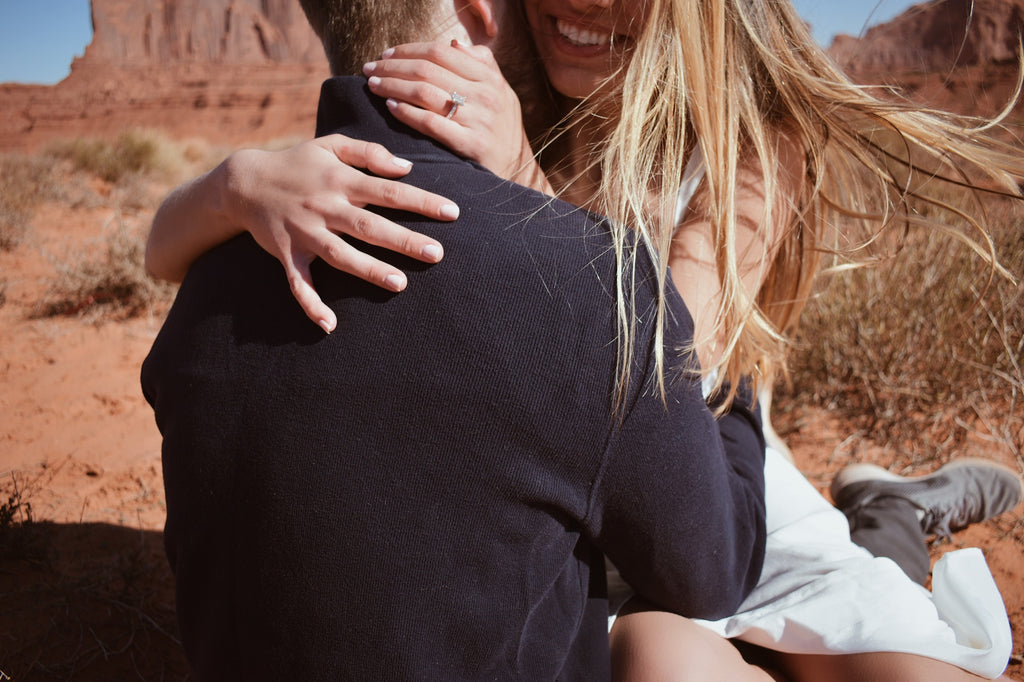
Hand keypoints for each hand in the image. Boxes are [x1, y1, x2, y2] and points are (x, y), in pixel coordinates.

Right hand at [221, 135, 460, 332]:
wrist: (244, 181)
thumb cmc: (297, 163)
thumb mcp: (330, 146)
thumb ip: (369, 153)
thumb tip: (406, 168)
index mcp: (340, 180)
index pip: (388, 191)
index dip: (421, 201)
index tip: (452, 212)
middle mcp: (324, 206)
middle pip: (369, 226)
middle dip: (403, 240)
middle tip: (436, 254)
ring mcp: (305, 232)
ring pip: (340, 255)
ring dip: (369, 270)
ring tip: (400, 283)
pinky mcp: (288, 254)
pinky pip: (299, 283)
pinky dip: (311, 304)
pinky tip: (330, 325)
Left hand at [363, 41, 552, 193]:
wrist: (518, 171)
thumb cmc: (502, 129)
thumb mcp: (501, 91)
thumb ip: (482, 64)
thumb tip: (455, 43)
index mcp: (490, 77)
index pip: (441, 52)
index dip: (409, 49)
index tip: (387, 54)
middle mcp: (486, 95)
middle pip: (428, 70)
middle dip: (393, 66)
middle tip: (370, 69)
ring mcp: (478, 120)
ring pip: (425, 93)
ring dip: (393, 86)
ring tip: (374, 86)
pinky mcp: (470, 144)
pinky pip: (431, 123)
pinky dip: (407, 112)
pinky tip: (391, 107)